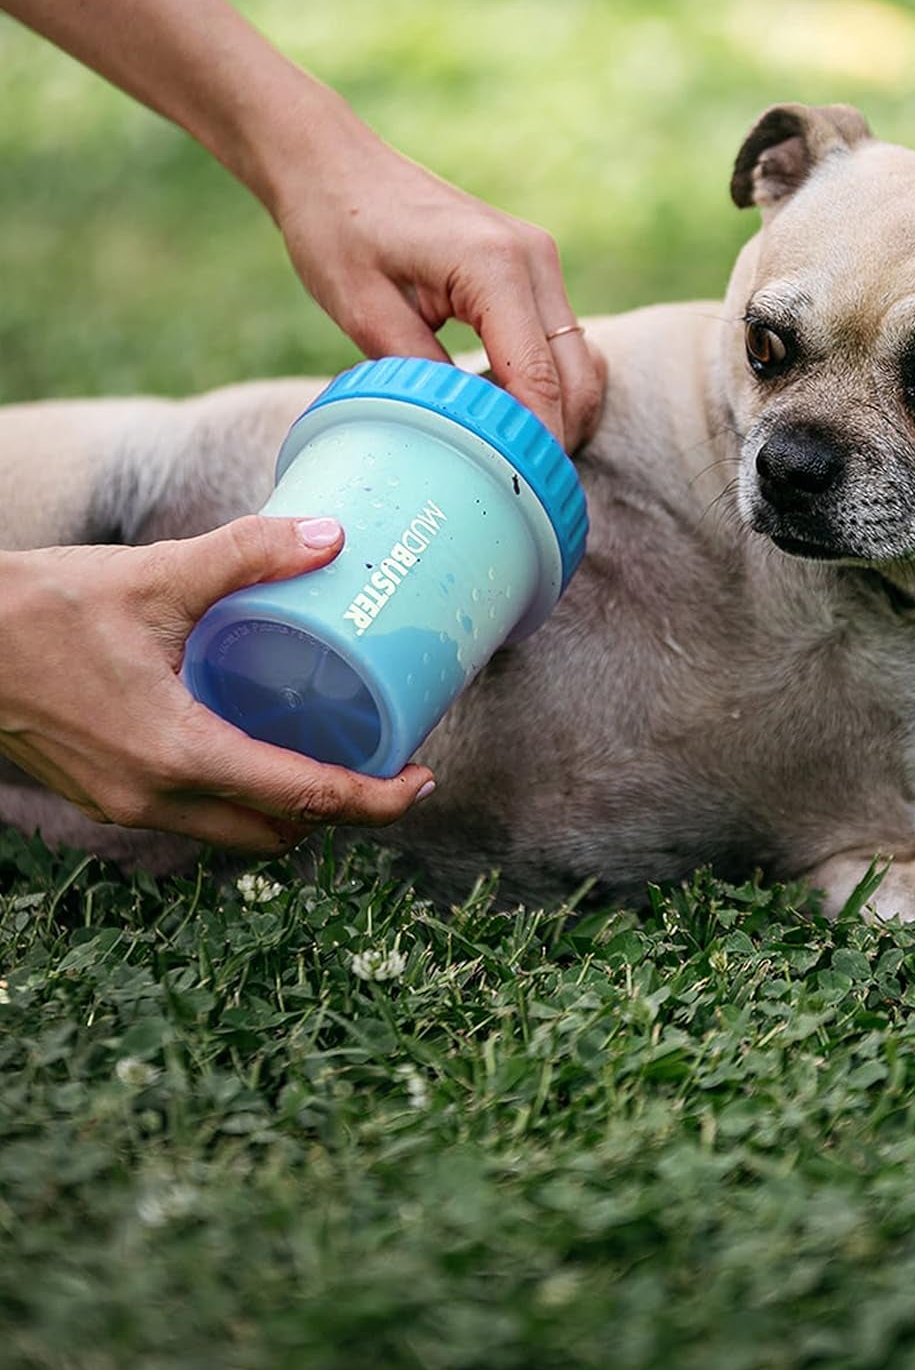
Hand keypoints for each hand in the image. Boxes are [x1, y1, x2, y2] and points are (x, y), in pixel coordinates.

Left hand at [0, 0, 604, 452]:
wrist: (329, 160)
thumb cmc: (335, 226)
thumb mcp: (363, 311)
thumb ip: (421, 376)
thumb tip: (465, 440)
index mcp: (494, 266)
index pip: (540, 379)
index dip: (538, 444)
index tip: (522, 491)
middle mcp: (533, 259)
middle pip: (577, 376)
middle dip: (558, 437)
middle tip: (519, 486)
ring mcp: (539, 261)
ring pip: (580, 362)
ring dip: (557, 413)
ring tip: (512, 455)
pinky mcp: (532, 270)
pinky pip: (561, 343)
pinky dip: (547, 385)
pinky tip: (504, 411)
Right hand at [0, 517, 434, 853]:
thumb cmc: (38, 609)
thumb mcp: (156, 574)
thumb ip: (249, 553)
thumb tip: (333, 537)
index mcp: (179, 755)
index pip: (304, 800)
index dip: (374, 801)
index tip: (420, 782)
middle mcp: (156, 798)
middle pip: (277, 832)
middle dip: (340, 812)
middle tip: (384, 766)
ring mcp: (126, 804)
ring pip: (234, 831)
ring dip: (288, 807)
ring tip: (331, 752)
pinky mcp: (108, 792)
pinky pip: (195, 814)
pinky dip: (240, 795)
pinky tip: (255, 740)